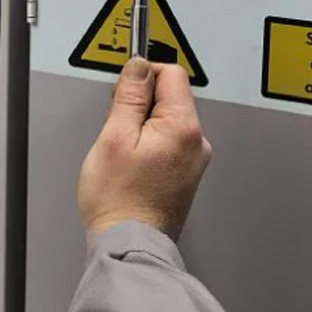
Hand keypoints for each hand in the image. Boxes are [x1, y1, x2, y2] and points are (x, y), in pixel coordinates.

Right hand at [78, 57, 211, 241]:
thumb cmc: (119, 201)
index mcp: (184, 127)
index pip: (170, 72)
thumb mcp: (114, 136)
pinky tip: (133, 166)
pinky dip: (149, 145)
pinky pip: (168, 143)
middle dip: (140, 105)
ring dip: (143, 127)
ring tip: (124, 154)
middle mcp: (197, 142)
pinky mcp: (186, 175)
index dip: (142, 76)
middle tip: (117, 131)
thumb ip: (129, 95)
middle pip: (170, 96)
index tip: (122, 94)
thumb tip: (139, 66)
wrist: (128, 246)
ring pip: (167, 120)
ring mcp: (194, 160)